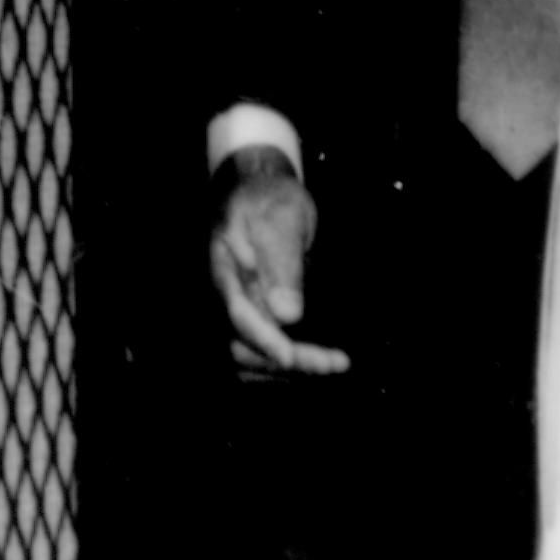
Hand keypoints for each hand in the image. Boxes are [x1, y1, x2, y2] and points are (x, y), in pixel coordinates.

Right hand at [211, 146, 349, 375]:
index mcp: (224, 269)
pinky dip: (284, 364)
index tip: (293, 358)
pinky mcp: (252, 313)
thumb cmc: (270, 198)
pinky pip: (259, 352)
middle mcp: (226, 295)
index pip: (238, 314)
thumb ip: (283, 263)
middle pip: (242, 346)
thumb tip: (288, 316)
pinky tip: (316, 361)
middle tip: (335, 362)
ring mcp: (238, 306)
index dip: (265, 342)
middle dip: (287, 361)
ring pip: (249, 357)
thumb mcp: (282, 218)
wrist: (260, 189)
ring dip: (287, 370)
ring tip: (332, 364)